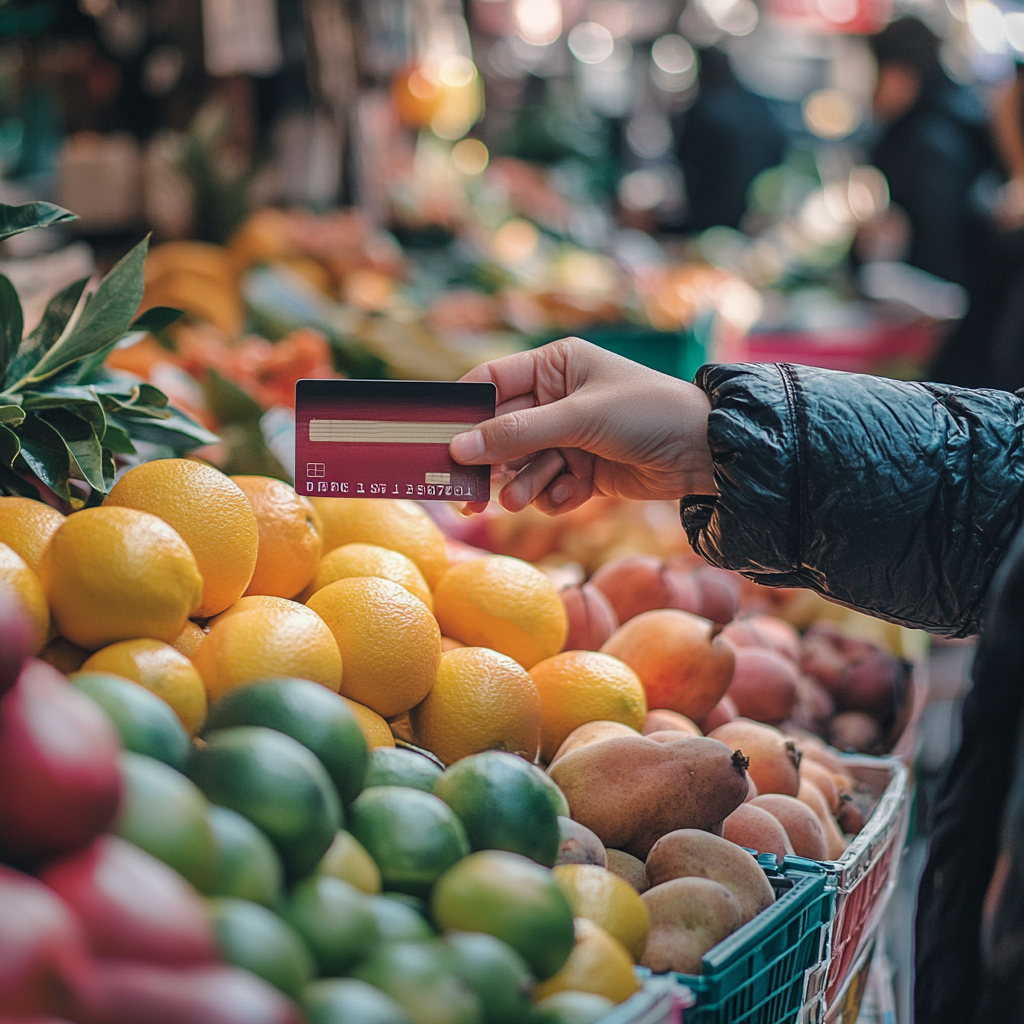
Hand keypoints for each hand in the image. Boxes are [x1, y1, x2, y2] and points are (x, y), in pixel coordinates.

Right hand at [449, 337, 716, 514]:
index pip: (490, 382)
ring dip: (523, 484)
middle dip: (491, 463)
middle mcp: (556, 399)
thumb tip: (459, 447)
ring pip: (522, 465)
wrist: (706, 453)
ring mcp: (569, 436)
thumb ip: (518, 433)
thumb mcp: (579, 418)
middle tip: (468, 493)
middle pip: (500, 432)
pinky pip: (549, 487)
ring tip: (522, 500)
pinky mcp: (583, 470)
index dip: (462, 410)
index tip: (435, 438)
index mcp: (554, 367)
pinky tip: (575, 494)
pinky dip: (556, 495)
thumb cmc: (647, 413)